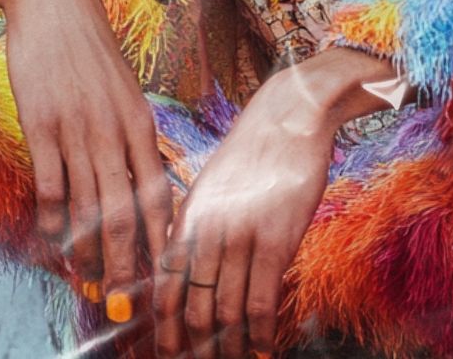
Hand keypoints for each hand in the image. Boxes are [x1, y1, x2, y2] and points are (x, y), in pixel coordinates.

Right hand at [0, 0, 172, 320]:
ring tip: (90, 281)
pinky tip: (54, 240)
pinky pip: (50, 183)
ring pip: (90, 204)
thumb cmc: (91, 51)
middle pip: (126, 209)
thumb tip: (141, 179)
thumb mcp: (124, 90)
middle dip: (128, 261)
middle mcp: (115, 129)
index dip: (161, 238)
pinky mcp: (42, 124)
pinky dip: (53, 217)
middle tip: (125, 300)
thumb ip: (132, 134)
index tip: (164, 274)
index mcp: (140, 122)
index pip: (158, 192)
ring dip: (90, 249)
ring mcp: (78, 128)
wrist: (56, 3)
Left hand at [153, 71, 333, 358]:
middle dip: (193, 349)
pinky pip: (262, 301)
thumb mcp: (211, 186)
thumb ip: (197, 229)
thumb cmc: (253, 152)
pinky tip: (263, 349)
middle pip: (192, 310)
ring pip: (226, 312)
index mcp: (187, 217)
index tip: (165, 356)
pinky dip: (260, 334)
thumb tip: (185, 275)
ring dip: (229, 349)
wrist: (290, 117)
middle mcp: (207, 230)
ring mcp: (241, 235)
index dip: (162, 330)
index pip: (164, 288)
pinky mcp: (276, 239)